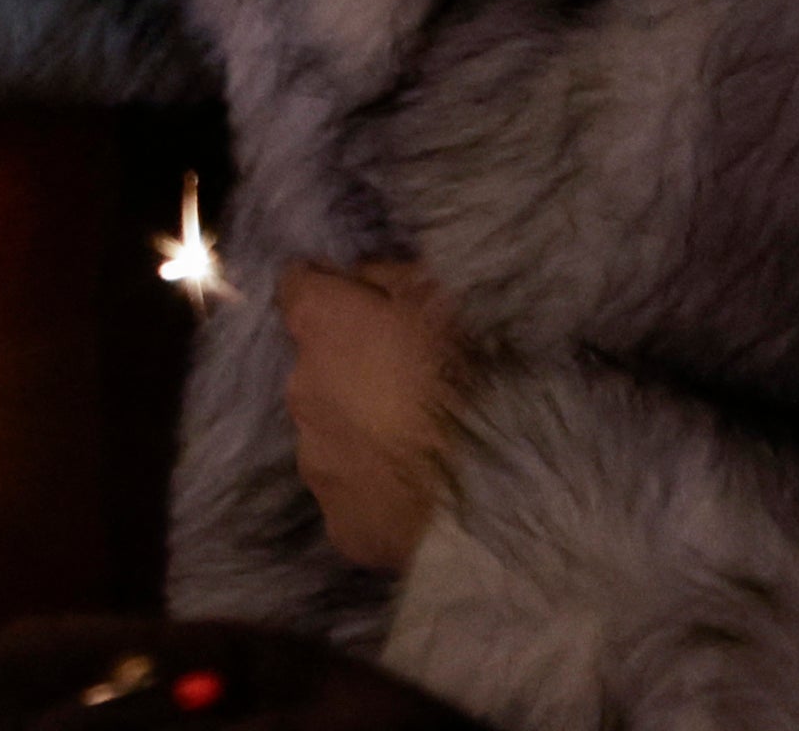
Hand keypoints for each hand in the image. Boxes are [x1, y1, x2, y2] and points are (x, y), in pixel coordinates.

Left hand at [282, 260, 459, 570]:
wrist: (501, 489)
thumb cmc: (478, 372)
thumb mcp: (447, 293)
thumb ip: (389, 275)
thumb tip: (357, 274)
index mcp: (321, 325)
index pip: (298, 289)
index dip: (331, 294)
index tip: (361, 305)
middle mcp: (300, 388)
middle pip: (318, 370)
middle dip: (354, 373)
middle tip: (416, 389)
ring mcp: (316, 460)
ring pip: (333, 437)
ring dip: (365, 435)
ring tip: (426, 450)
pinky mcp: (341, 524)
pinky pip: (354, 500)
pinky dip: (380, 496)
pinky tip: (425, 500)